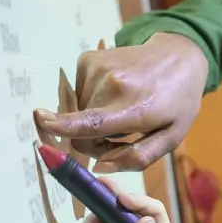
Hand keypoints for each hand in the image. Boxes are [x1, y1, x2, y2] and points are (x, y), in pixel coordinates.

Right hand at [34, 33, 208, 171]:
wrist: (180, 56)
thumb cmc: (177, 101)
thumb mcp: (171, 136)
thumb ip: (138, 157)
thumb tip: (98, 166)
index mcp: (135, 107)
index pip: (92, 122)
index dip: (64, 127)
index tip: (42, 123)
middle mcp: (112, 84)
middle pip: (82, 129)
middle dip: (97, 139)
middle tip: (123, 133)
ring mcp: (97, 68)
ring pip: (79, 111)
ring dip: (95, 117)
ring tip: (123, 108)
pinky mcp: (88, 59)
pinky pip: (79, 93)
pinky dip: (93, 99)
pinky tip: (116, 92)